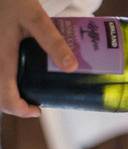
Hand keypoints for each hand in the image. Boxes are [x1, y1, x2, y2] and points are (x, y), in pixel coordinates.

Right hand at [0, 0, 77, 117]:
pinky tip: (21, 69)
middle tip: (35, 100)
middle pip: (0, 95)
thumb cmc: (11, 1)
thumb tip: (71, 67)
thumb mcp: (35, 18)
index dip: (21, 110)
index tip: (37, 110)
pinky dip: (7, 78)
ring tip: (29, 87)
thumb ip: (52, 41)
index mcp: (1, 60)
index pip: (5, 98)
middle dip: (16, 102)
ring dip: (10, 91)